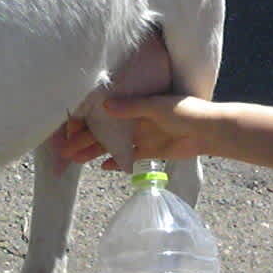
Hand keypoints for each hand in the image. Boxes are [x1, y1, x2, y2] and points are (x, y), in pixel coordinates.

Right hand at [53, 94, 218, 168]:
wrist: (210, 130)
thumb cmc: (185, 111)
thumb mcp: (155, 106)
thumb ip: (130, 107)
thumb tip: (103, 106)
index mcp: (134, 104)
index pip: (103, 112)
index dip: (86, 120)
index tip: (68, 128)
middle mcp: (134, 119)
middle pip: (103, 131)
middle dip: (83, 140)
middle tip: (63, 150)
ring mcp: (141, 136)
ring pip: (112, 145)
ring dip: (94, 152)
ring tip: (74, 160)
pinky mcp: (150, 151)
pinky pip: (129, 157)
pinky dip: (116, 162)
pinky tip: (101, 168)